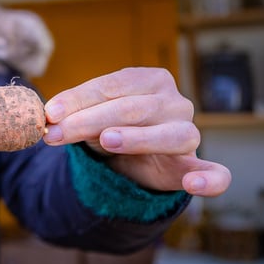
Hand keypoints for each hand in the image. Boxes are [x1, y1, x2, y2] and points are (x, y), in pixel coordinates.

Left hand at [42, 67, 230, 196]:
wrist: (133, 159)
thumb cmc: (110, 127)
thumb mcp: (88, 117)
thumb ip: (73, 114)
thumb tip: (47, 117)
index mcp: (149, 80)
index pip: (112, 85)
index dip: (79, 98)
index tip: (50, 112)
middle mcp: (175, 101)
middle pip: (132, 108)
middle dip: (89, 121)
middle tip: (56, 134)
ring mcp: (188, 132)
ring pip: (169, 135)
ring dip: (136, 138)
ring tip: (107, 140)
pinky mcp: (193, 165)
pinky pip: (215, 173)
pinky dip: (210, 180)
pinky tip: (193, 184)